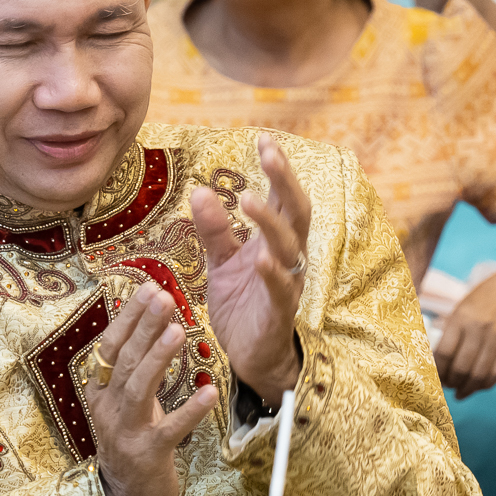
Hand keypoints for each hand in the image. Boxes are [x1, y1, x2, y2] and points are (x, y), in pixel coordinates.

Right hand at [86, 285, 218, 495]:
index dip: (129, 317)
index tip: (148, 288)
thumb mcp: (127, 403)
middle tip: (164, 297)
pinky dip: (190, 410)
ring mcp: (125, 432)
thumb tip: (152, 323)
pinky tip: (209, 392)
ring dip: (158, 358)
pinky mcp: (148, 455)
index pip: (111, 345)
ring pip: (139, 388)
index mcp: (100, 391)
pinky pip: (170, 429)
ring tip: (178, 331)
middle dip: (144, 326)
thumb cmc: (133, 443)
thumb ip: (135, 369)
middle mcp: (107, 408)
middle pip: (124, 360)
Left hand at [190, 134, 307, 401]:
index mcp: (275, 242)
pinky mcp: (278, 314)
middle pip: (296, 212)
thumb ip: (214, 229)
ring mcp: (287, 285)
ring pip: (289, 247)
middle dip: (285, 181)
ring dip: (271, 223)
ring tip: (249, 200)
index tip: (265, 138)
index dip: (278, 169)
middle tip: (270, 152)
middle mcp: (288, 258)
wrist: (250, 357)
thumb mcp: (221, 262)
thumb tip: (199, 190)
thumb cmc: (242, 305)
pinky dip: (273, 274)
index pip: (283, 198)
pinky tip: (261, 259)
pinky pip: (281, 291)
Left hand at [432, 267, 495, 395]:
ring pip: (480, 376)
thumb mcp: (461, 308)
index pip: (444, 354)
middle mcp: (480, 329)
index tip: (434, 378)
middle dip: (451, 383)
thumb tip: (438, 364)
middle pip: (462, 368)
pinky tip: (477, 386)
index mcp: (462, 318)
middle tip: (447, 386)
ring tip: (460, 392)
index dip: (438, 372)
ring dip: (467, 389)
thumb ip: (450, 333)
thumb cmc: (483, 299)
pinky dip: (485, 385)